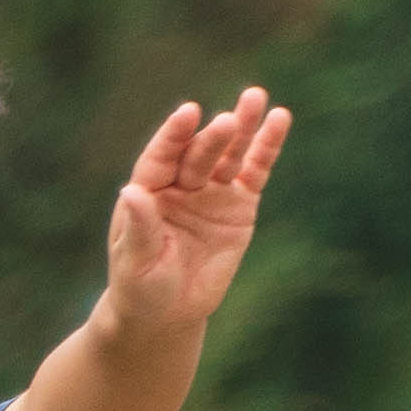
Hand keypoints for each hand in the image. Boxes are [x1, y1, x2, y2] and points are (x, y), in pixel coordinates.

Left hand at [96, 89, 289, 348]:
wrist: (167, 313)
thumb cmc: (140, 287)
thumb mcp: (136, 261)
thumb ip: (139, 226)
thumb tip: (132, 190)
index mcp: (148, 190)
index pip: (161, 156)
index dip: (174, 135)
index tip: (188, 113)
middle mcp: (180, 183)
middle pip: (198, 154)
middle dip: (213, 138)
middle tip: (228, 121)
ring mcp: (211, 191)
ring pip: (228, 155)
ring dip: (243, 127)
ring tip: (255, 97)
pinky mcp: (239, 205)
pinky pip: (255, 172)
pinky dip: (266, 147)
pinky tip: (279, 119)